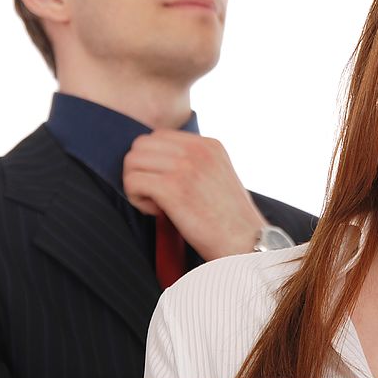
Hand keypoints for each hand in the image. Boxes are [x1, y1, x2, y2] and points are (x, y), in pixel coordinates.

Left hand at [123, 130, 267, 259]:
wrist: (245, 242)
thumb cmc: (230, 218)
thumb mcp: (219, 175)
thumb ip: (196, 162)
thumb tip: (158, 161)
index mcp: (209, 144)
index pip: (159, 136)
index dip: (154, 161)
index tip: (168, 184)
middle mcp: (197, 149)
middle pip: (141, 145)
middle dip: (140, 169)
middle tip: (156, 194)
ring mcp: (185, 167)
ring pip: (132, 161)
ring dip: (137, 184)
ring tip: (157, 203)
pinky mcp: (173, 188)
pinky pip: (132, 182)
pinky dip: (138, 199)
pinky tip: (158, 212)